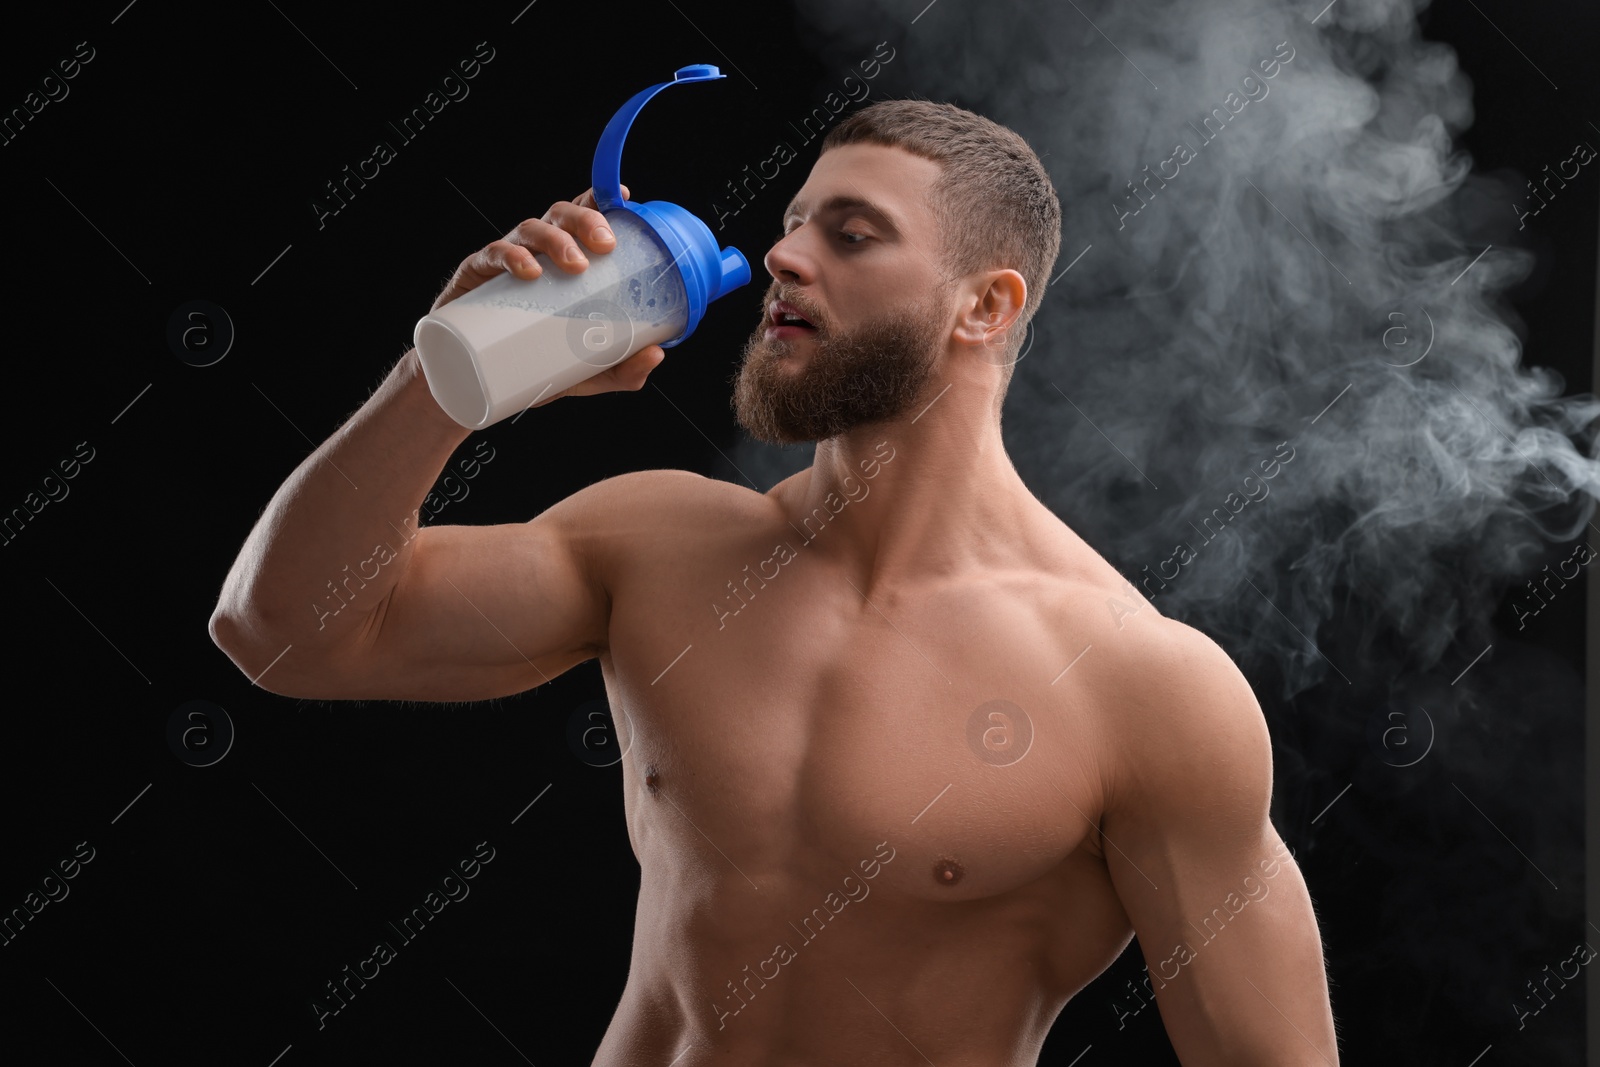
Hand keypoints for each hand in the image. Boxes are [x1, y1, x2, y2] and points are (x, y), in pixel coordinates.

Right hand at [430, 185, 665, 404]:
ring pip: (530, 229)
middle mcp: (536, 253)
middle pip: (560, 216)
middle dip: (586, 221)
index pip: (581, 220)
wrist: (471, 382)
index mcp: (561, 262)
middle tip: (606, 244)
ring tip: (576, 264)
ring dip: (555, 239)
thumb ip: (619, 367)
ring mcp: (505, 261)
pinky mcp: (476, 276)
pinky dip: (512, 256)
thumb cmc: (531, 364)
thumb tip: (655, 354)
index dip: (601, 203)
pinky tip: (530, 270)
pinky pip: (492, 254)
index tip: (626, 198)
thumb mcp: (582, 371)